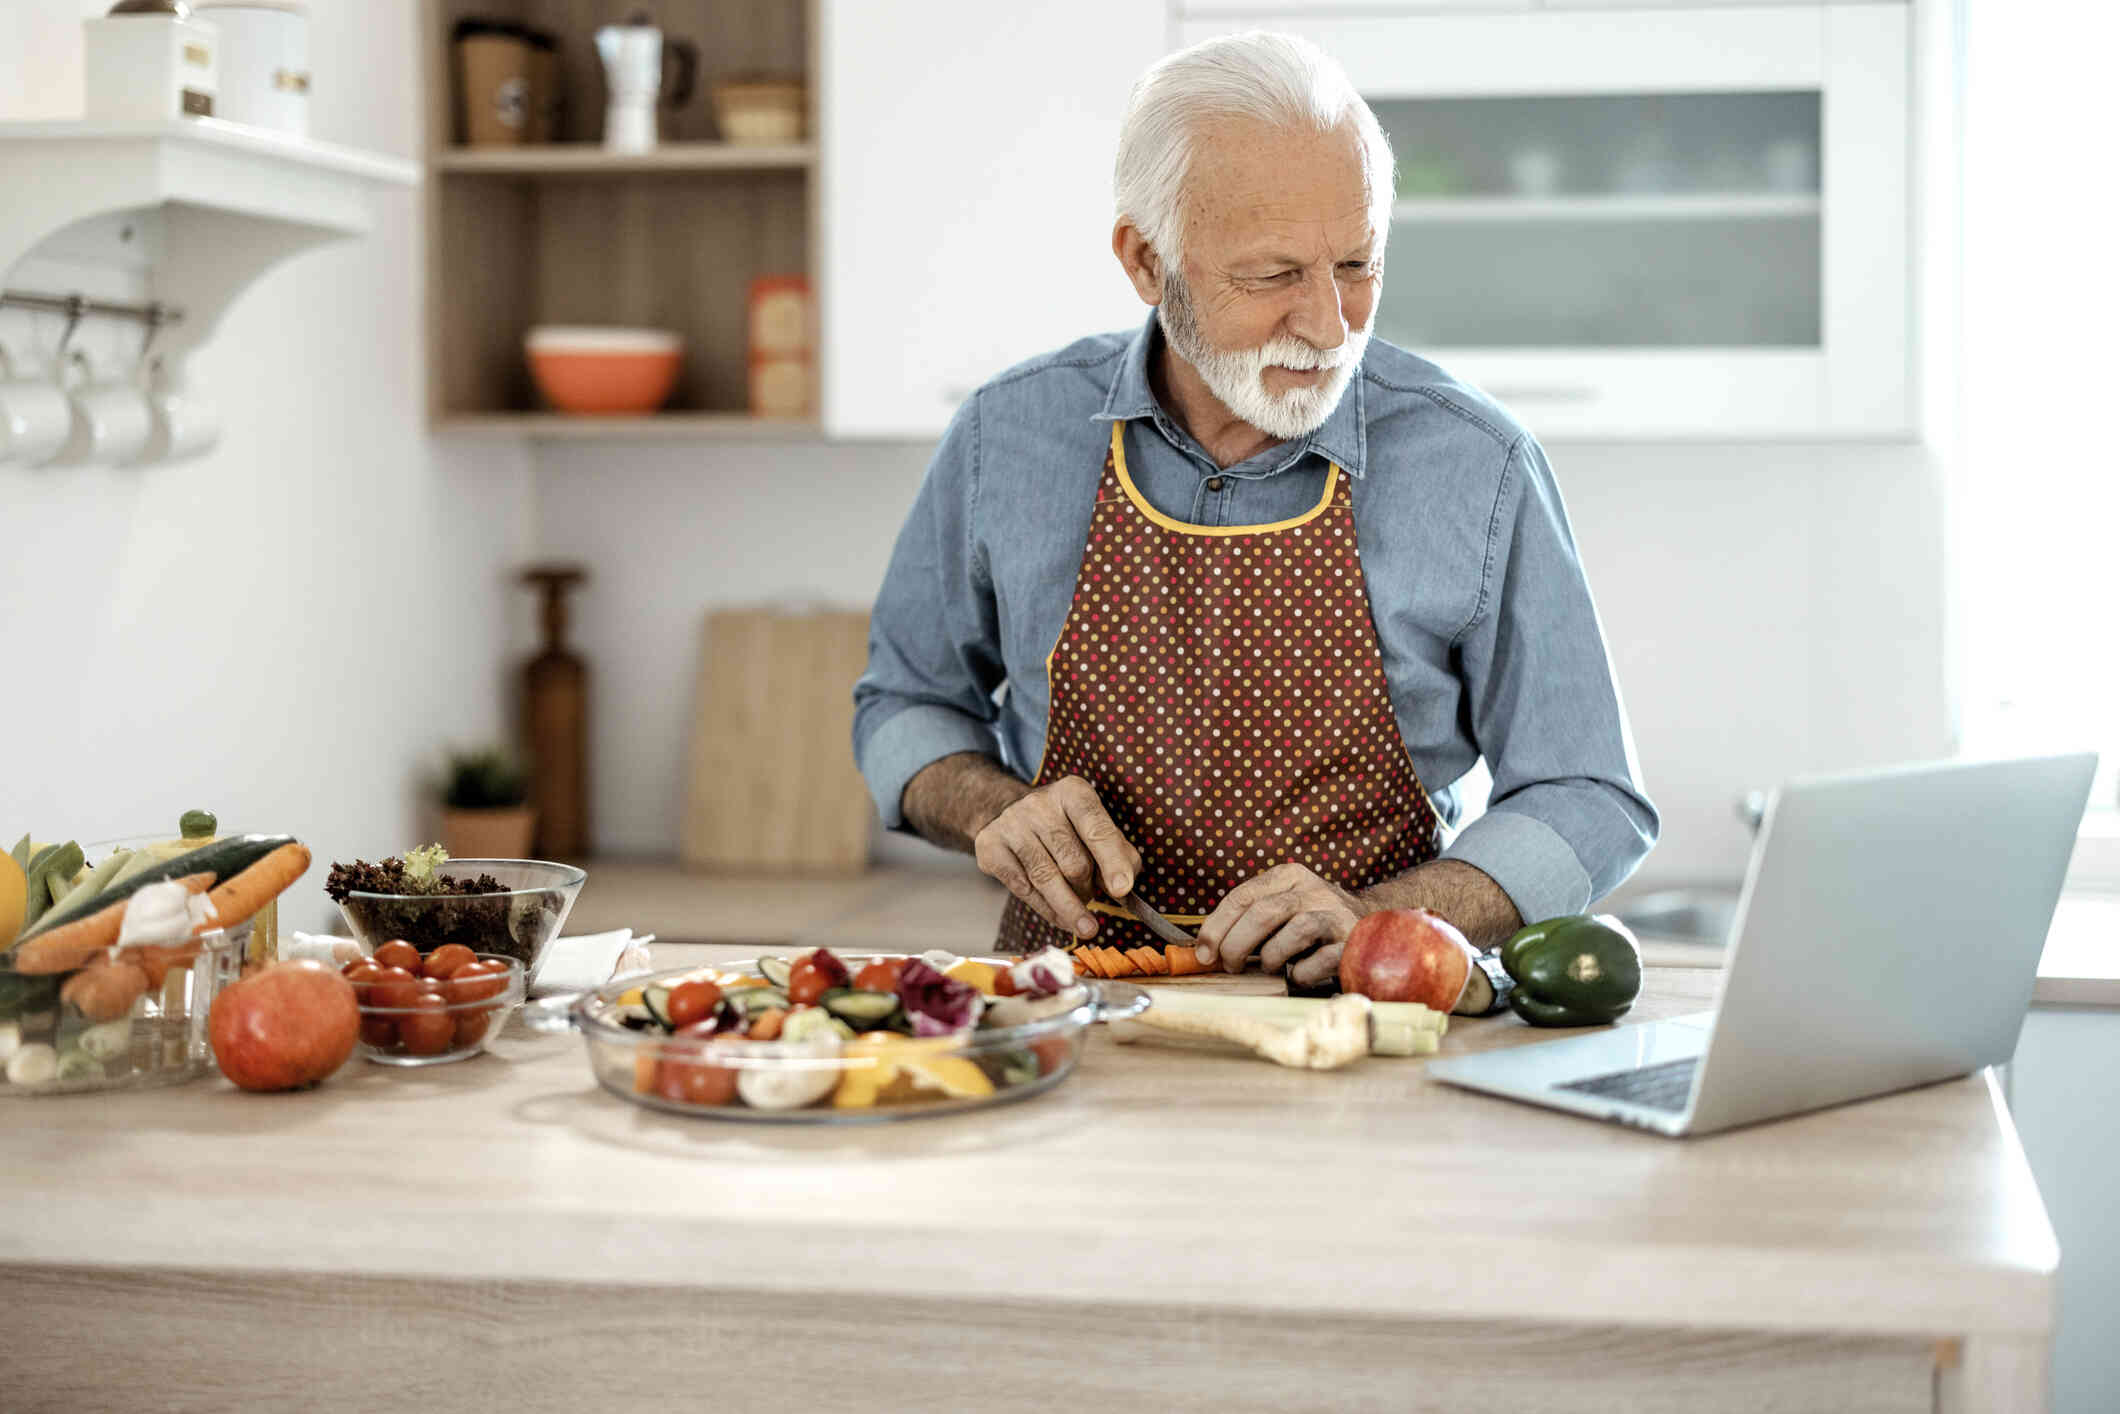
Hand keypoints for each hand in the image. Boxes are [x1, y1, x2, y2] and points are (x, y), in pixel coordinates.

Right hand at [972, 775, 1142, 940]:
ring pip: (1046, 879)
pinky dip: (1045, 909)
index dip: (1112, 861)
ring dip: (1069, 908)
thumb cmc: (1063, 826)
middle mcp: (1039, 803)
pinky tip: (1058, 916)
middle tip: (1092, 896)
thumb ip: (1119, 853)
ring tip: (1085, 926)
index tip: (1121, 890)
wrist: (1006, 812)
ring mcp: (1011, 824)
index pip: (1097, 829)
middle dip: (1088, 889)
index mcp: (1073, 792)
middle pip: (1074, 863)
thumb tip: (1124, 887)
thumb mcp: (1094, 827)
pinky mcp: (990, 846)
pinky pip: (1022, 889)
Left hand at [1195, 863, 1372, 985]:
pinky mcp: (1352, 943)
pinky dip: (1302, 974)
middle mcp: (1314, 890)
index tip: (1204, 952)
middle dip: (1237, 944)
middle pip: (1264, 912)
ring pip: (1295, 930)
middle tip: (1230, 966)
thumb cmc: (1312, 923)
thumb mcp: (1282, 907)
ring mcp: (1336, 915)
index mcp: (1289, 876)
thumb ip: (1249, 918)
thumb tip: (1206, 947)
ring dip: (1272, 957)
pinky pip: (1319, 961)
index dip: (1217, 926)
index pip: (1243, 896)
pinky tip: (1299, 975)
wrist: (1371, 928)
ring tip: (1270, 967)